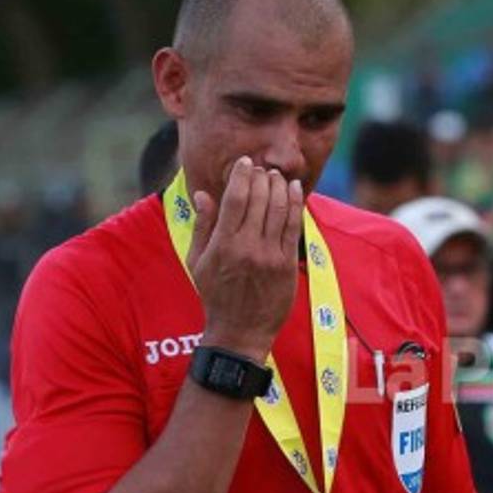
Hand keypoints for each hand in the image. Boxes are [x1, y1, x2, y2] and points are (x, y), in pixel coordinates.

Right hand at [187, 157, 302, 361]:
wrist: (240, 330)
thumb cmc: (215, 296)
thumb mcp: (198, 262)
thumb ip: (203, 226)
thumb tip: (204, 194)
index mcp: (223, 244)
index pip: (234, 198)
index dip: (242, 175)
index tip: (245, 162)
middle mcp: (247, 247)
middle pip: (259, 199)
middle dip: (261, 177)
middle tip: (261, 168)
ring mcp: (270, 256)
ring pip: (279, 209)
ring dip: (279, 187)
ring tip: (276, 176)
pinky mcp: (287, 264)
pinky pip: (294, 227)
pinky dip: (295, 204)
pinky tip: (294, 189)